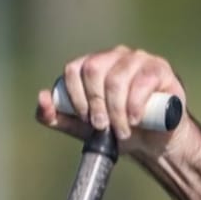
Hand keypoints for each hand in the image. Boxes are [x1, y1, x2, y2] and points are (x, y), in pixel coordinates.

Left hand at [39, 46, 190, 163]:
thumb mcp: (82, 129)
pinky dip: (135, 104)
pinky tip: (135, 119)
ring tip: (122, 131)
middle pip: (94, 69)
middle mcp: (114, 57)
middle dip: (95, 104)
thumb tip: (42, 98)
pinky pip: (142, 81)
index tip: (86, 120)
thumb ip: (57, 117)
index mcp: (93, 66)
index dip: (76, 96)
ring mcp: (137, 60)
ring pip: (118, 77)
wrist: (152, 142)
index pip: (74, 69)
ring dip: (117, 111)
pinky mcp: (159, 69)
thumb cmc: (117, 131)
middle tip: (102, 127)